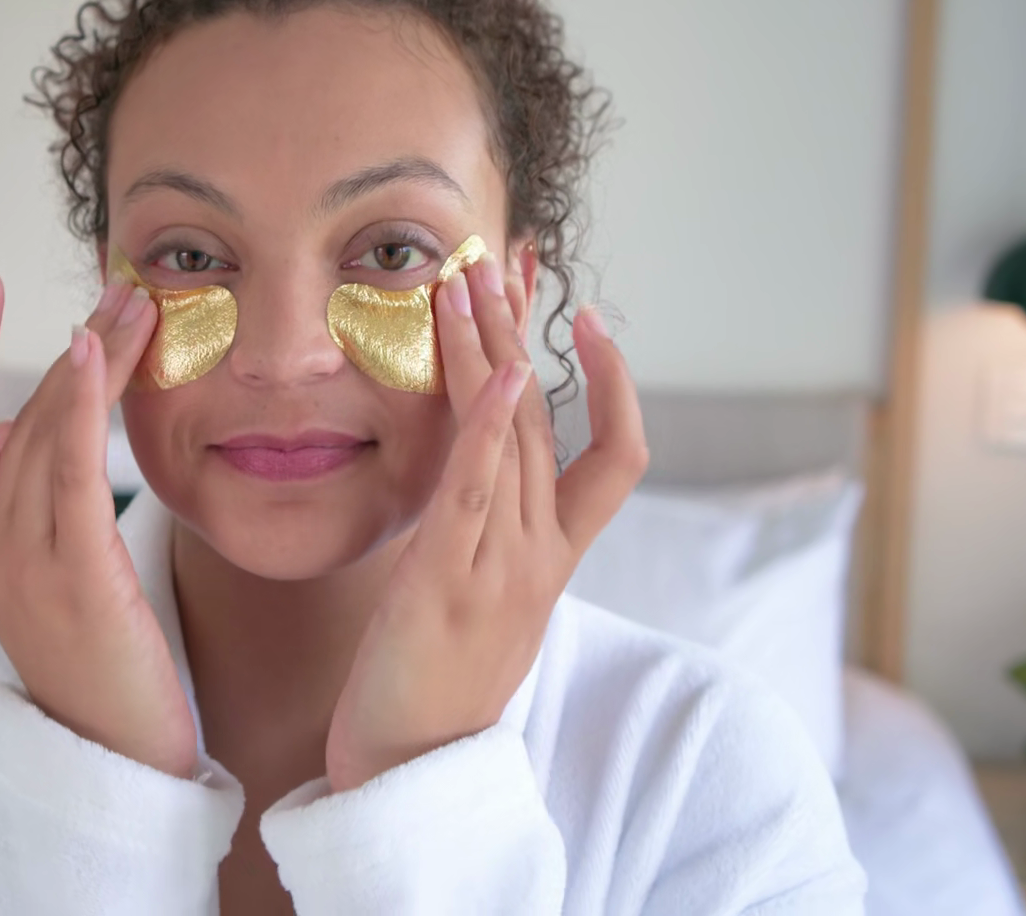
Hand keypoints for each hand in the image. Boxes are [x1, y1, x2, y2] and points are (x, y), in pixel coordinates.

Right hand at [0, 266, 199, 777]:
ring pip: (40, 432)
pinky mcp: (71, 578)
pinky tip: (93, 353)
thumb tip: (53, 428)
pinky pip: (65, 473)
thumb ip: (51, 508)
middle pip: (12, 415)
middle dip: (67, 341)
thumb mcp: (65, 580)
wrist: (114, 766)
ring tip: (135, 302)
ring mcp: (19, 563)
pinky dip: (74, 406)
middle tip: (119, 282)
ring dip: (89, 358)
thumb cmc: (107, 672)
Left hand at [325, 256, 648, 791]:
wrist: (409, 771)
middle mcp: (541, 554)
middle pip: (553, 418)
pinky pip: (478, 490)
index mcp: (553, 557)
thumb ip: (492, 535)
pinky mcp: (447, 582)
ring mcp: (502, 567)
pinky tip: (492, 372)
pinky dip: (489, 427)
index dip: (616, 382)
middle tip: (508, 254)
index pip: (616, 454)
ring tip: (475, 276)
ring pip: (517, 437)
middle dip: (528, 331)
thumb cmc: (434, 682)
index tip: (585, 316)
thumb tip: (483, 477)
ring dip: (496, 350)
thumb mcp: (480, 597)